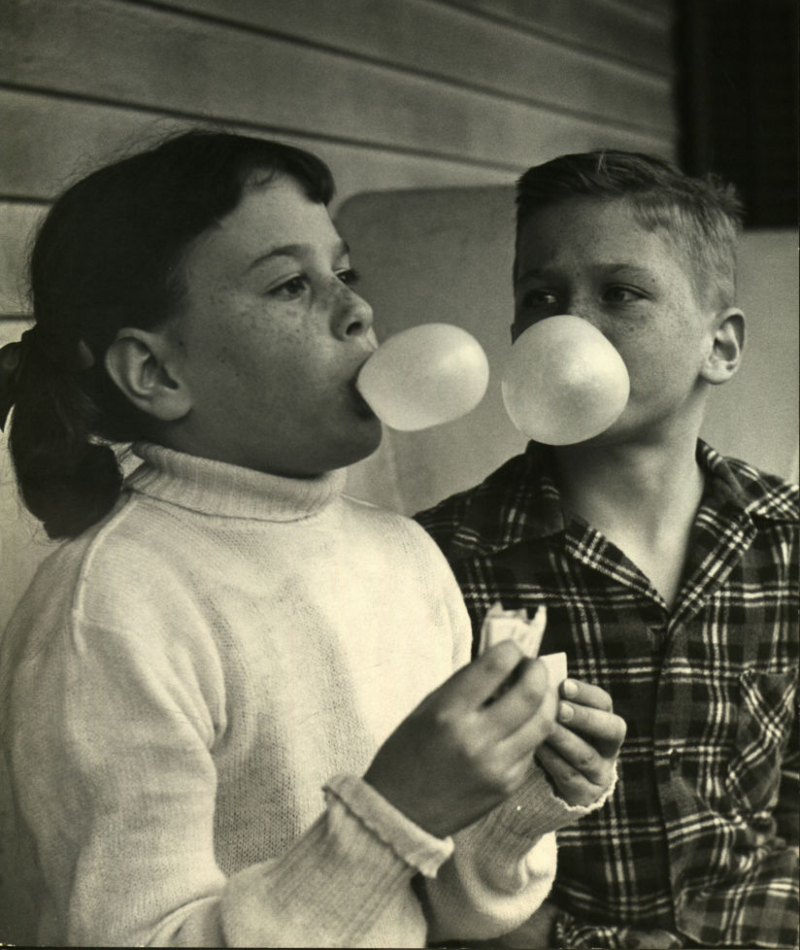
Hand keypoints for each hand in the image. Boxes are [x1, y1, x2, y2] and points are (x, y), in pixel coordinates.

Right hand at [364, 641, 557, 837]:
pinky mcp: (508, 785)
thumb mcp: (427, 709)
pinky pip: (533, 748)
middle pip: (531, 691)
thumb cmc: (407, 754)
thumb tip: (500, 661)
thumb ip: (464, 685)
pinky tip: (522, 723)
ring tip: (537, 691)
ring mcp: (496, 765)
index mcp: (448, 712)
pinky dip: (532, 729)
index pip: (496, 666)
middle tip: (532, 666)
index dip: (511, 649)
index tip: (511, 649)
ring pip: (543, 721)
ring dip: (546, 698)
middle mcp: (475, 738)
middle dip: (538, 670)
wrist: (400, 814)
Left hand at [536, 678, 625, 806]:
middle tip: (559, 708)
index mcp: (604, 719)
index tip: (563, 685)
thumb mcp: (558, 714)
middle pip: (611, 730)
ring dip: (564, 739)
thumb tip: (535, 672)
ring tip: (544, 727)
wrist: (556, 778)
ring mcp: (600, 772)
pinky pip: (570, 775)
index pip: (604, 702)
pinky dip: (552, 760)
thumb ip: (553, 697)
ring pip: (586, 755)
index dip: (585, 693)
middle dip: (584, 717)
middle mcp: (609, 746)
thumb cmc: (554, 733)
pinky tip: (536, 748)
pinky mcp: (585, 793)